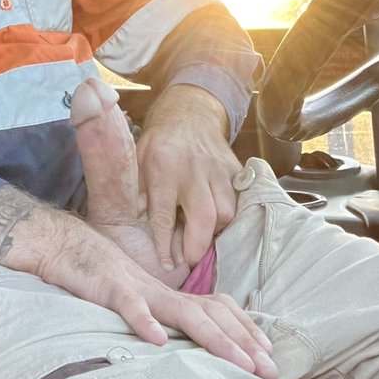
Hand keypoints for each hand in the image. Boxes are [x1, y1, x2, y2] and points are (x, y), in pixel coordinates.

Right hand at [0, 185, 275, 378]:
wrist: (61, 244)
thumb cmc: (97, 274)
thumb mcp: (135, 297)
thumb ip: (160, 313)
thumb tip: (184, 339)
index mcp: (167, 292)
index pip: (217, 308)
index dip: (244, 329)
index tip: (268, 353)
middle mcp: (159, 289)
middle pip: (210, 313)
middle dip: (242, 341)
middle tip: (268, 367)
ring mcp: (136, 286)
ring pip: (181, 312)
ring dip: (213, 336)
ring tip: (237, 359)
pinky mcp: (108, 286)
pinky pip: (128, 305)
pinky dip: (144, 322)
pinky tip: (158, 341)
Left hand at [137, 84, 241, 270]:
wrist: (189, 115)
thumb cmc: (160, 143)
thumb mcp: (138, 159)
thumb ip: (138, 189)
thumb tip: (139, 219)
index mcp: (163, 167)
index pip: (164, 214)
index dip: (166, 244)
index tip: (168, 264)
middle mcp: (193, 169)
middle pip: (203, 215)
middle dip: (198, 244)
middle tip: (191, 260)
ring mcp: (218, 169)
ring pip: (226, 211)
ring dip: (215, 230)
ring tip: (202, 234)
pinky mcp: (236, 170)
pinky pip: (240, 202)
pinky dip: (232, 217)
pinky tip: (219, 222)